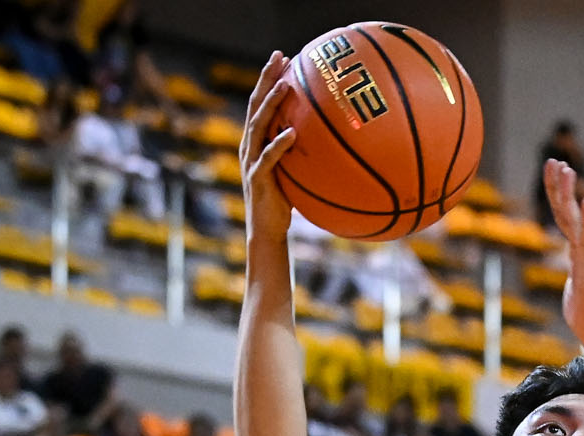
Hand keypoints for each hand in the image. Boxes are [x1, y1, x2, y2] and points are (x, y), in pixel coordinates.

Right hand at [239, 52, 297, 241]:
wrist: (268, 230)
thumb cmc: (285, 200)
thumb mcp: (295, 170)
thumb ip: (304, 151)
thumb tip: (333, 136)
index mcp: (257, 140)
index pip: (261, 102)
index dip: (270, 78)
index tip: (284, 57)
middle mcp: (250, 145)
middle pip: (255, 104)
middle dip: (267, 78)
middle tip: (279, 56)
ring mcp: (251, 160)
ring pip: (258, 124)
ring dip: (272, 103)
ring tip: (286, 84)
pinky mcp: (257, 178)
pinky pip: (269, 157)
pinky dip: (280, 144)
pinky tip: (293, 132)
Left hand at [543, 158, 583, 350]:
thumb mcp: (575, 288)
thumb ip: (575, 275)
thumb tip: (575, 277)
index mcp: (579, 250)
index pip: (565, 216)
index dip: (557, 194)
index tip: (554, 172)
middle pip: (568, 211)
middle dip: (561, 186)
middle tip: (555, 161)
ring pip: (575, 220)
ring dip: (570, 194)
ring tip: (566, 170)